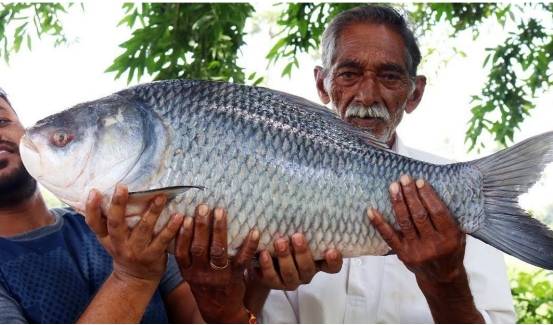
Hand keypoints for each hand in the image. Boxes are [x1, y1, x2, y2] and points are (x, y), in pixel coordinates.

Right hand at [85, 184, 183, 284]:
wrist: (135, 280)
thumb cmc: (124, 250)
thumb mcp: (111, 239)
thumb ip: (108, 220)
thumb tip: (107, 191)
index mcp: (107, 238)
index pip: (94, 223)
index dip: (92, 208)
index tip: (94, 191)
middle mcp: (119, 244)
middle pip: (115, 223)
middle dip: (118, 204)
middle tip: (122, 186)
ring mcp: (136, 251)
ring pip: (143, 229)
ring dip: (153, 212)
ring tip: (161, 197)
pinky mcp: (153, 256)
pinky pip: (163, 240)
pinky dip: (171, 228)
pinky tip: (179, 216)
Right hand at [175, 204, 259, 322]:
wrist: (220, 311)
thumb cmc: (205, 285)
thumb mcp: (191, 273)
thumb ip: (188, 254)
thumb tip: (184, 223)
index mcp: (188, 271)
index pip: (181, 252)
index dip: (182, 235)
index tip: (184, 217)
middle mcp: (201, 273)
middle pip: (200, 248)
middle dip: (202, 227)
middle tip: (204, 207)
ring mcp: (219, 275)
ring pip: (219, 251)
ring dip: (220, 230)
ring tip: (221, 212)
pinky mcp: (236, 276)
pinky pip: (243, 259)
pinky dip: (249, 244)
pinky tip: (254, 231)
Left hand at [249, 234, 342, 290]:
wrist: (262, 260)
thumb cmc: (285, 240)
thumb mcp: (295, 234)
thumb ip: (302, 226)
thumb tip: (305, 200)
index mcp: (316, 262)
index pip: (332, 266)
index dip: (334, 261)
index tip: (331, 250)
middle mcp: (305, 273)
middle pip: (308, 268)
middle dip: (302, 253)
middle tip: (297, 236)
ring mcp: (289, 280)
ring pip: (290, 274)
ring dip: (285, 258)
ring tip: (280, 242)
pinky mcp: (272, 283)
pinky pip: (271, 277)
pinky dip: (267, 265)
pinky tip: (264, 253)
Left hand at [368, 175, 465, 283]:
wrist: (442, 277)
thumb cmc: (450, 250)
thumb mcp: (459, 235)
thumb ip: (449, 217)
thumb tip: (431, 190)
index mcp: (450, 237)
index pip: (437, 212)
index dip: (428, 196)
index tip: (420, 182)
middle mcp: (434, 244)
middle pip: (419, 215)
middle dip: (410, 194)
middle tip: (404, 178)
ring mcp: (417, 250)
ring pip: (404, 222)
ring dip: (398, 202)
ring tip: (393, 186)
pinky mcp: (403, 254)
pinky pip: (389, 236)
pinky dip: (379, 223)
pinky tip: (371, 211)